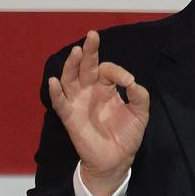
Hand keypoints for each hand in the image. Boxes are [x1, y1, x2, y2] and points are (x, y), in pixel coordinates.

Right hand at [48, 30, 149, 195]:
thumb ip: (139, 96)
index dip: (118, 72)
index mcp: (106, 88)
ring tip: (76, 52)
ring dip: (71, 65)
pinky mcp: (71, 117)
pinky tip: (54, 81)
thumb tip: (131, 82)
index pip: (107, 70)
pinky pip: (59, 103)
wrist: (118, 159)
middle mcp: (90, 91)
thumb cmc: (127, 135)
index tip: (128, 82)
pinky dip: (55, 92)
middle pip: (85, 66)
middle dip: (89, 50)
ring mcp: (78, 102)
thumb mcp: (140, 114)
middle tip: (92, 35)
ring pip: (70, 79)